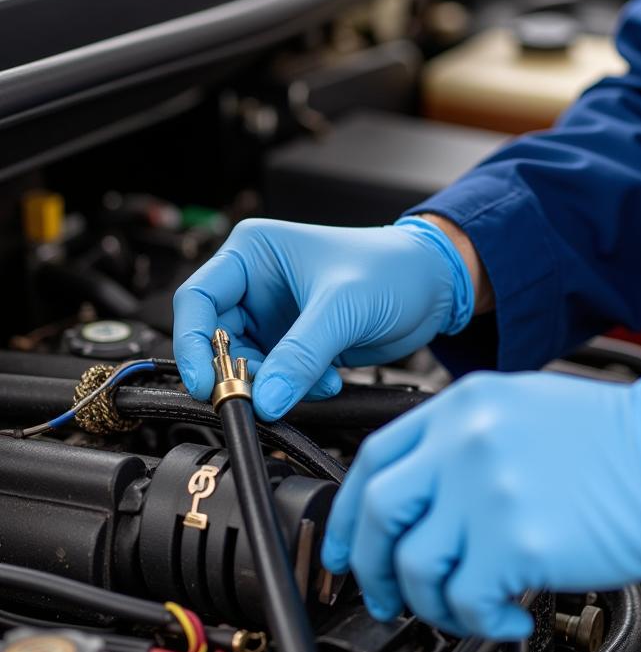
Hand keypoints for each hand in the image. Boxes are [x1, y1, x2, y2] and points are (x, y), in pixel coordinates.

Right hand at [172, 217, 473, 419]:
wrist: (435, 286)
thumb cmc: (394, 267)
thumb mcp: (343, 307)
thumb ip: (301, 355)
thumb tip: (265, 398)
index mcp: (254, 253)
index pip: (197, 298)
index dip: (194, 342)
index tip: (207, 382)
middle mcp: (257, 284)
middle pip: (217, 340)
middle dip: (243, 371)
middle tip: (267, 393)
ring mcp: (275, 316)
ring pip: (247, 365)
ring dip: (277, 383)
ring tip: (318, 378)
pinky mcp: (296, 343)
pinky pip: (276, 377)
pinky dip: (295, 388)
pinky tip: (328, 379)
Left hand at [321, 368, 640, 638]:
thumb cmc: (620, 439)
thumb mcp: (528, 408)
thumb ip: (466, 440)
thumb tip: (426, 498)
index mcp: (465, 404)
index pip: (374, 456)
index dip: (349, 511)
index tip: (347, 545)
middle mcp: (464, 440)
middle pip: (378, 512)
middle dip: (370, 566)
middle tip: (385, 595)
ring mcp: (486, 489)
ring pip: (413, 565)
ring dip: (430, 603)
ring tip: (465, 609)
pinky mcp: (516, 541)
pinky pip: (464, 601)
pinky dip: (478, 622)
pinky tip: (509, 616)